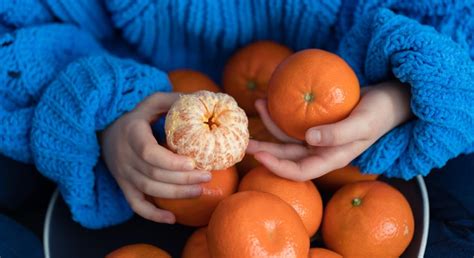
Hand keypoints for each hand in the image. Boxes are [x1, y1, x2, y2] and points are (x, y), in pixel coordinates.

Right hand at [101, 92, 211, 223]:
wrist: (105, 130)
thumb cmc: (136, 115)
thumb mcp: (151, 102)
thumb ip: (173, 100)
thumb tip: (202, 101)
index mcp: (132, 134)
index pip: (149, 153)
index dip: (171, 161)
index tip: (193, 162)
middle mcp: (124, 156)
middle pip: (154, 174)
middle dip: (183, 178)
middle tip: (206, 176)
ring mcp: (123, 174)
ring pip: (149, 189)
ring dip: (175, 194)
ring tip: (199, 191)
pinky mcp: (123, 185)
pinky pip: (136, 205)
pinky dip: (152, 215)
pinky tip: (172, 219)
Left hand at [246, 81, 411, 180]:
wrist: (389, 99)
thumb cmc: (379, 112)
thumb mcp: (363, 123)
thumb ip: (338, 134)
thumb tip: (309, 139)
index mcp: (332, 158)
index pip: (300, 171)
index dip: (277, 167)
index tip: (258, 155)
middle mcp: (321, 151)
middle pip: (287, 156)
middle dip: (264, 150)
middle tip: (242, 140)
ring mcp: (318, 138)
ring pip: (287, 138)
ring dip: (270, 124)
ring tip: (257, 103)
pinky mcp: (317, 123)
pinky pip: (294, 121)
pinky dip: (281, 112)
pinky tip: (270, 97)